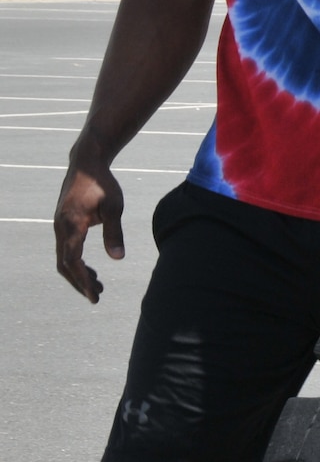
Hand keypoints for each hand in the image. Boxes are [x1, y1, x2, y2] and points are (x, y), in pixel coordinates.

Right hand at [54, 160, 125, 303]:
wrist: (86, 165)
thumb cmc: (102, 184)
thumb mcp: (114, 207)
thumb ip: (114, 232)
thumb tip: (117, 258)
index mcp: (71, 225)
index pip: (73, 261)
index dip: (82, 280)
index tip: (94, 296)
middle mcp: (61, 228)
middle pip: (65, 265)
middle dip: (80, 282)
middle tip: (97, 296)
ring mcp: (59, 227)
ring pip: (64, 258)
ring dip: (78, 274)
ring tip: (97, 286)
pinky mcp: (63, 224)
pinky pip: (66, 249)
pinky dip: (76, 262)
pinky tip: (90, 269)